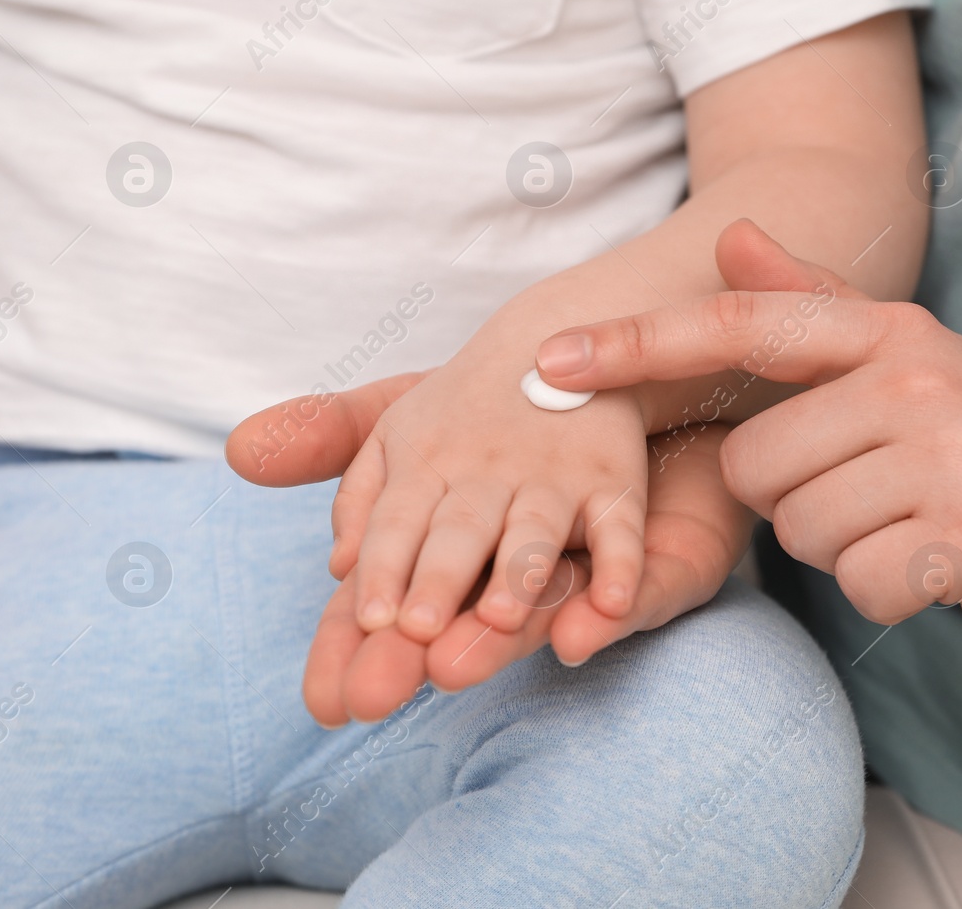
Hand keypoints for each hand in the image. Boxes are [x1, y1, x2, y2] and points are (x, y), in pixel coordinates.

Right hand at [230, 388, 752, 723]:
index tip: (325, 700)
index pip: (388, 610)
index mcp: (445, 556)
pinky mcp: (655, 559)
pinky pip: (638, 581)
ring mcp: (584, 570)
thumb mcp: (413, 410)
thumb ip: (337, 431)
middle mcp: (510, 576)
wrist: (620, 381)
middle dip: (418, 656)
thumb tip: (242, 453)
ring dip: (503, 638)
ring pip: (540, 606)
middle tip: (378, 696)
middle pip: (457, 619)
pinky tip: (597, 615)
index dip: (356, 651)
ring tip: (465, 660)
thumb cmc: (504, 416)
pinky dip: (614, 597)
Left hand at [322, 337, 652, 643]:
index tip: (368, 621)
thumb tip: (338, 564)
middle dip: (440, 576)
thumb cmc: (465, 407)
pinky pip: (621, 525)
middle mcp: (487, 469)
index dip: (382, 567)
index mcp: (425, 461)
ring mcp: (554, 475)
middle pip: (460, 530)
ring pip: (535, 530)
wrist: (562, 331)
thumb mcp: (396, 430)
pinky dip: (622, 563)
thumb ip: (358, 495)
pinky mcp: (613, 480)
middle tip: (417, 630)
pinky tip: (612, 603)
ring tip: (499, 619)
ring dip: (519, 574)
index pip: (396, 521)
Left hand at [529, 221, 961, 688]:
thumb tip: (736, 232)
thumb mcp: (920, 369)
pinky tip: (946, 572)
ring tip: (921, 529)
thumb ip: (818, 310)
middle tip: (886, 500)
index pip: (743, 327)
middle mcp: (921, 377)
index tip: (549, 363)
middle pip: (760, 462)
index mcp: (897, 334)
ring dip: (848, 551)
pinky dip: (892, 594)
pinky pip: (861, 582)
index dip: (641, 344)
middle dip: (800, 503)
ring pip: (803, 529)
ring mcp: (954, 452)